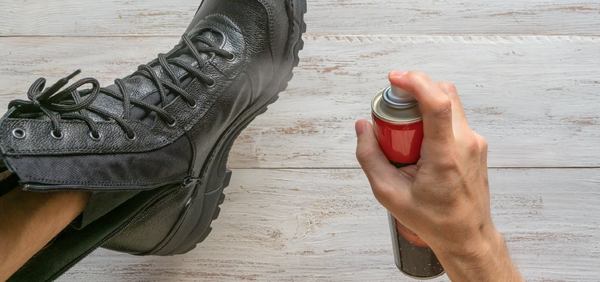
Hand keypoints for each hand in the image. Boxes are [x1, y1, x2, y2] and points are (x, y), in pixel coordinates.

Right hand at [355, 71, 521, 280]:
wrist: (467, 235)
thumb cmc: (434, 219)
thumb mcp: (388, 193)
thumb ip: (370, 157)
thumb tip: (363, 127)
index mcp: (445, 155)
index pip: (437, 103)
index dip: (415, 82)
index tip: (395, 79)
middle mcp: (465, 143)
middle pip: (443, 93)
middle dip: (414, 90)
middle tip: (392, 107)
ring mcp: (474, 142)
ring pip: (448, 102)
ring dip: (422, 104)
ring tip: (404, 131)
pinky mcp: (475, 144)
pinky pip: (452, 117)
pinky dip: (431, 117)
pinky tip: (418, 142)